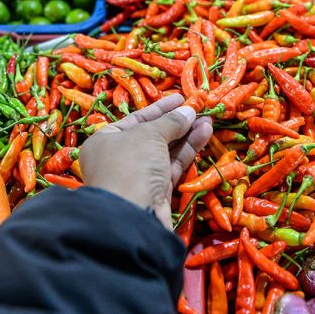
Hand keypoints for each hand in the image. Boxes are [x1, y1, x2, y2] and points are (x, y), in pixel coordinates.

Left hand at [79, 94, 212, 228]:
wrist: (131, 215)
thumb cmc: (131, 164)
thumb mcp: (149, 134)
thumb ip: (170, 121)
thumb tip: (188, 111)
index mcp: (106, 140)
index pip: (136, 119)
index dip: (160, 108)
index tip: (180, 98)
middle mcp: (119, 158)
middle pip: (153, 135)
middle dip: (177, 122)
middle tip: (199, 109)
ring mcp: (138, 176)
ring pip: (166, 150)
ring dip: (187, 135)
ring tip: (208, 120)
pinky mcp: (156, 191)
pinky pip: (173, 165)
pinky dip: (188, 150)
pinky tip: (204, 134)